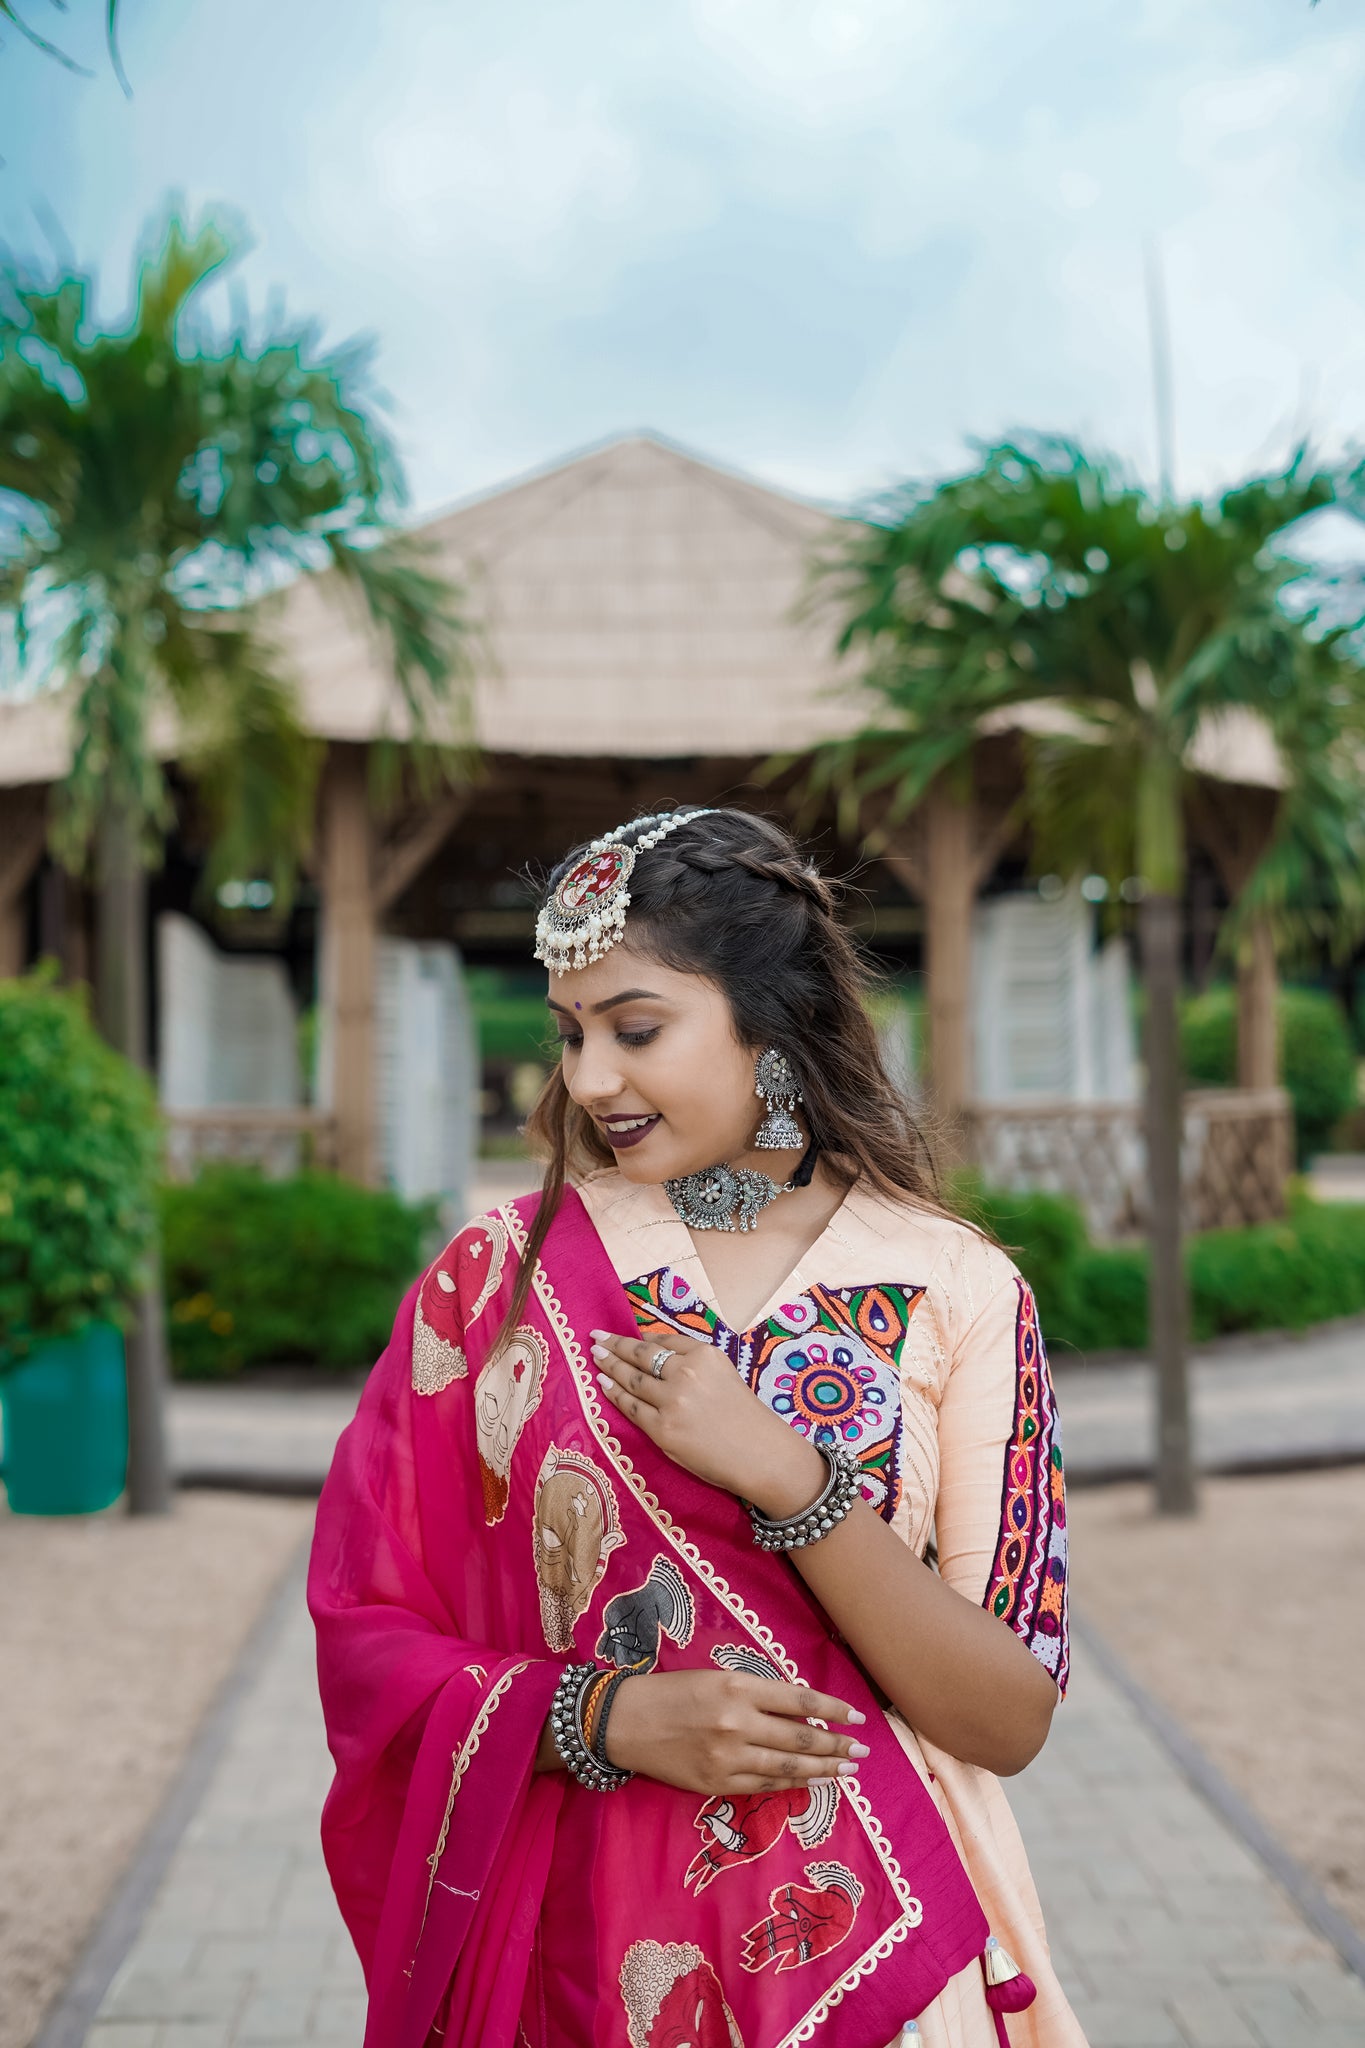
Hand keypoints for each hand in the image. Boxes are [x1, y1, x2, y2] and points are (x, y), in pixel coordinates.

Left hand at [590, 1328, 826, 1514]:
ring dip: (609, 1366)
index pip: (662, 1341)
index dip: (638, 1337)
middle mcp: (686, 1373)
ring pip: (632, 1379)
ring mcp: (672, 1402)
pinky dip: (614, 1394)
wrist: (760, 1454)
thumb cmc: (745, 1416)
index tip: (622, 1334)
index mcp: (705, 1354)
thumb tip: (652, 1346)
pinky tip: (603, 1384)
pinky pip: (631, 1407)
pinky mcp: (663, 1430)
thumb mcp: (724, 1373)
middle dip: (615, 1344)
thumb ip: (692, 1360)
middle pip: (640, 1355)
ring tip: (595, 1357)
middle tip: (596, 1337)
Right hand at [602, 1667, 869, 1794]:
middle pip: (800, 1738)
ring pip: (788, 1767)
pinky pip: (764, 1785)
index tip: (857, 1717)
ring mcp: (727, 1756)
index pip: (799, 1701)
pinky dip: (793, 1785)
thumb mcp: (717, 1676)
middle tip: (862, 1751)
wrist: (625, 1722)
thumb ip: (757, 1692)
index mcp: (737, 1686)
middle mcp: (737, 1722)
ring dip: (824, 1770)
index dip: (833, 1710)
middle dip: (837, 1746)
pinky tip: (813, 1783)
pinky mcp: (717, 1783)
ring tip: (848, 1770)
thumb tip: (801, 1710)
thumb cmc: (673, 1691)